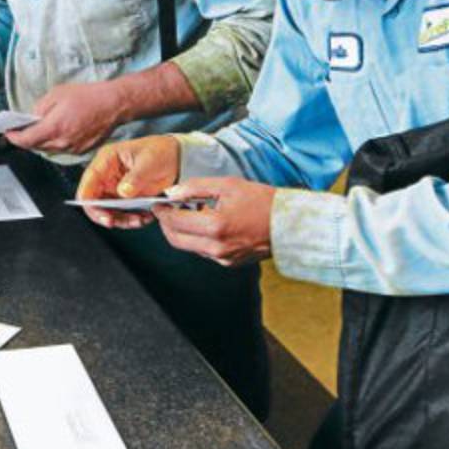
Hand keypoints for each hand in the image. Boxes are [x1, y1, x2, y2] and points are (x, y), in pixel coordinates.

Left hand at [6, 80, 125, 154]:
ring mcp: (72, 148)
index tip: (8, 133)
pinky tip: (57, 130)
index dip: (13, 138)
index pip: (26, 141)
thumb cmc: (89, 96)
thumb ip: (40, 108)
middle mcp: (62, 142)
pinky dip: (55, 141)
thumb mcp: (57, 94)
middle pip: (35, 146)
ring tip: (38, 129)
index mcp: (54, 127)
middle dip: (26, 138)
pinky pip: (61, 149)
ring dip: (41, 141)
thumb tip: (32, 117)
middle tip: (20, 129)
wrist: (114, 104)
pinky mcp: (81, 150)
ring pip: (48, 149)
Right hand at [75, 135, 179, 229]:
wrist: (175, 158)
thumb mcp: (149, 161)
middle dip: (103, 214)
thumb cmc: (160, 151)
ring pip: (107, 210)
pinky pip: (121, 213)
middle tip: (114, 223)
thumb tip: (122, 193)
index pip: (89, 181)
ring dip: (120, 219)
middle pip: (93, 200)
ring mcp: (114, 187)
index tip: (102, 215)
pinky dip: (130, 219)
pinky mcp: (124, 198)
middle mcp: (106, 175)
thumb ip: (135, 177)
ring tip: (138, 220)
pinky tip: (145, 218)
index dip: (89, 200)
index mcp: (106, 160)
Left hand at [152, 177, 274, 266]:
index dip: (162, 212)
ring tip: (187, 212)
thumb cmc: (261, 200)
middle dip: (166, 224)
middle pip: (175, 240)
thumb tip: (172, 193)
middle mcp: (217, 247)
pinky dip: (196, 238)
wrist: (290, 224)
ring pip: (188, 247)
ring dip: (181, 231)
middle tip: (166, 209)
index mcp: (216, 226)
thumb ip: (195, 188)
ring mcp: (223, 258)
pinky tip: (203, 222)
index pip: (175, 222)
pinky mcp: (228, 263)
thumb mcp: (227, 185)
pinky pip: (202, 251)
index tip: (158, 203)